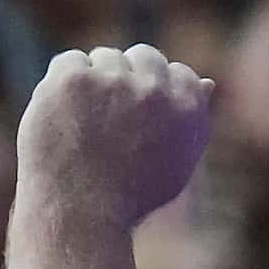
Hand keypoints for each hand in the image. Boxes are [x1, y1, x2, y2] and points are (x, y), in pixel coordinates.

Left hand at [17, 45, 214, 227]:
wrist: (79, 213)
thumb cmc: (130, 196)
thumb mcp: (177, 162)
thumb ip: (194, 120)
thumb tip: (208, 83)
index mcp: (188, 106)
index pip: (177, 71)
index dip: (155, 92)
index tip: (136, 118)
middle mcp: (155, 89)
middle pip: (143, 56)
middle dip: (127, 77)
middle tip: (107, 117)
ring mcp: (113, 81)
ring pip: (103, 57)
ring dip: (93, 81)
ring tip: (84, 123)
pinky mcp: (74, 80)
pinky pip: (69, 62)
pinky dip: (61, 85)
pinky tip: (62, 116)